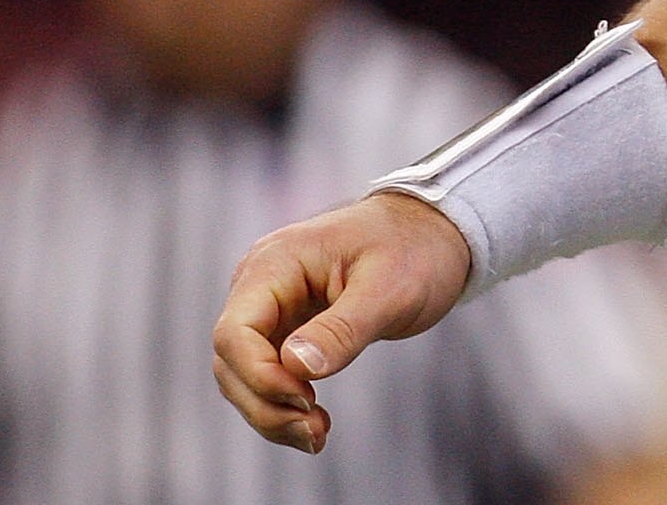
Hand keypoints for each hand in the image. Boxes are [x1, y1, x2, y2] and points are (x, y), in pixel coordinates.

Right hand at [211, 192, 471, 452]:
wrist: (434, 232)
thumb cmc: (415, 250)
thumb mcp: (390, 289)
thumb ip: (343, 328)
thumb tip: (294, 367)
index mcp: (275, 263)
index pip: (234, 333)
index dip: (260, 376)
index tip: (307, 400)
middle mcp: (261, 284)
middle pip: (231, 362)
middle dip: (266, 405)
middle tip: (317, 432)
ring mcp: (271, 307)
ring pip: (244, 376)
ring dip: (273, 413)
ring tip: (318, 434)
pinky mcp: (287, 327)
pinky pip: (268, 375)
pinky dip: (284, 405)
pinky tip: (315, 425)